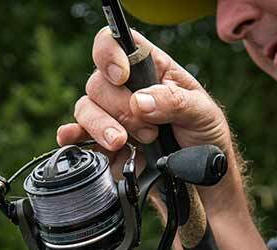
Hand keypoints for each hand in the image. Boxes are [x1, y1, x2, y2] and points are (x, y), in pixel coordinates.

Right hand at [57, 27, 244, 211]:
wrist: (199, 180)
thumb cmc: (204, 137)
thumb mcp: (202, 113)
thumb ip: (174, 102)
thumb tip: (139, 101)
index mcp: (151, 69)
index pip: (118, 43)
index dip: (110, 54)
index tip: (121, 76)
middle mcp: (126, 89)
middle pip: (98, 83)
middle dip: (120, 109)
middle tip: (150, 131)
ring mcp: (112, 117)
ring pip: (85, 109)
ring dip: (101, 127)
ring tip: (124, 143)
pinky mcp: (103, 144)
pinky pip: (77, 136)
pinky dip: (73, 137)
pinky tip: (72, 140)